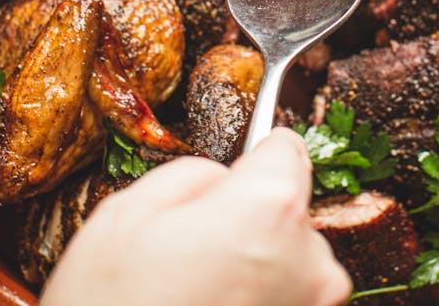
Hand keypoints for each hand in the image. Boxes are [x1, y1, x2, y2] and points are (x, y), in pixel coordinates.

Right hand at [41, 128, 351, 305]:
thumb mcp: (127, 214)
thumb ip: (193, 174)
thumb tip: (221, 179)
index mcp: (269, 208)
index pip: (286, 149)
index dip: (251, 158)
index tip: (229, 177)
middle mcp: (310, 259)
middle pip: (288, 209)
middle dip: (247, 219)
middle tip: (190, 252)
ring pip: (289, 260)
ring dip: (253, 268)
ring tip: (195, 295)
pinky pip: (287, 301)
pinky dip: (256, 303)